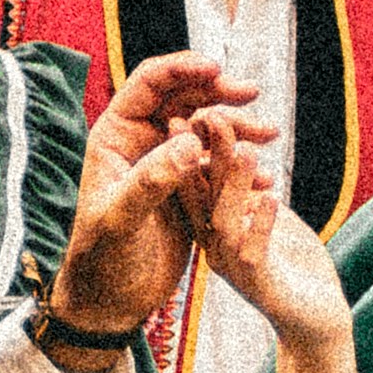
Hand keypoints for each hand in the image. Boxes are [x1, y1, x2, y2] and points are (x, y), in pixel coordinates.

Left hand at [47, 48, 271, 339]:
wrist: (110, 303)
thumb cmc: (101, 262)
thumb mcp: (121, 221)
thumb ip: (152, 181)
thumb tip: (192, 141)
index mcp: (115, 137)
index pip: (150, 85)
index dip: (182, 69)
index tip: (217, 69)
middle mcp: (140, 143)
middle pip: (184, 99)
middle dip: (219, 92)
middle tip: (252, 94)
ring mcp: (166, 165)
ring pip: (206, 131)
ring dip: (237, 128)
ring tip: (270, 133)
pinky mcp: (187, 191)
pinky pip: (218, 166)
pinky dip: (240, 165)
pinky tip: (264, 177)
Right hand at [194, 133, 353, 352]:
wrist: (316, 317)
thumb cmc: (292, 263)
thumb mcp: (268, 214)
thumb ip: (249, 186)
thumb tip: (237, 144)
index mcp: (214, 227)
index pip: (197, 183)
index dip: (194, 148)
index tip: (192, 111)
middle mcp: (215, 247)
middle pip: (204, 196)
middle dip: (206, 157)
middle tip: (210, 117)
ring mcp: (234, 268)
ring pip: (224, 223)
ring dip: (234, 185)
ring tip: (245, 151)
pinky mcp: (260, 286)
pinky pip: (253, 255)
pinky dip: (261, 225)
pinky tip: (272, 198)